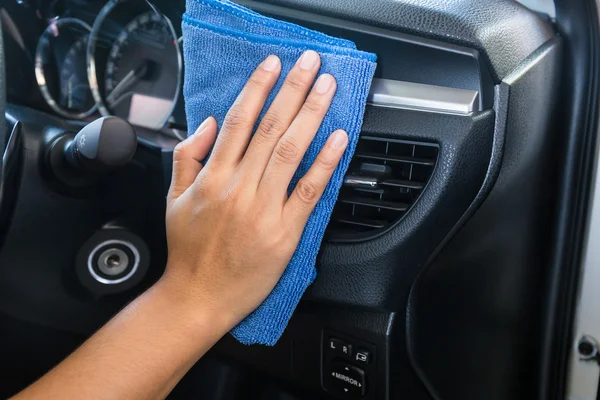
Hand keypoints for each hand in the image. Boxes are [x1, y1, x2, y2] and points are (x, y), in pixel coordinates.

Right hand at [163, 50, 347, 330]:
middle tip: (311, 64)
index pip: (238, 121)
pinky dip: (325, 162)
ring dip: (312, 114)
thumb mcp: (173, 199)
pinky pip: (309, 191)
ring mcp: (263, 209)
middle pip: (271, 128)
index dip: (257, 88)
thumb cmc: (188, 251)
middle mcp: (238, 188)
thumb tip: (205, 123)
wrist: (198, 298)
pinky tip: (339, 138)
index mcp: (212, 177)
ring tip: (327, 88)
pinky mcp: (285, 232)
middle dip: (293, 90)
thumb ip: (187, 157)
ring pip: (291, 151)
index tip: (272, 65)